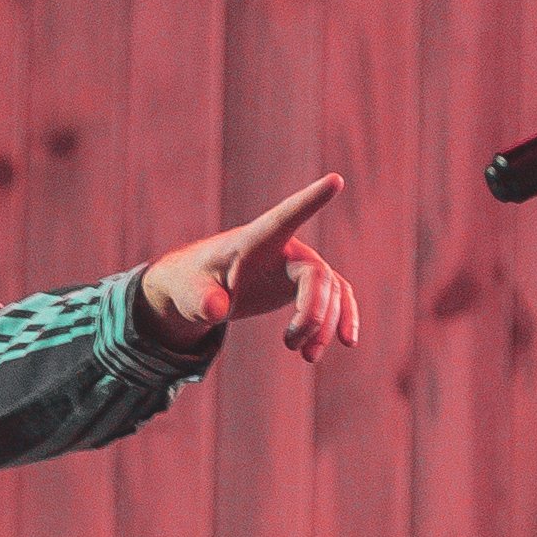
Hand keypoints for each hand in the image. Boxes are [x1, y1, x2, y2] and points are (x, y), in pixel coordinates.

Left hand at [139, 174, 357, 360]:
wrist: (202, 291)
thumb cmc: (193, 284)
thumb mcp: (189, 293)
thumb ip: (202, 299)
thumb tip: (216, 309)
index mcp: (255, 241)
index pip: (286, 216)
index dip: (309, 200)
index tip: (334, 180)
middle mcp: (284, 248)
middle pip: (317, 276)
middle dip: (312, 315)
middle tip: (292, 347)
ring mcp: (298, 267)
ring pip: (331, 291)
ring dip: (325, 326)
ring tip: (307, 357)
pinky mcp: (304, 285)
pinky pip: (336, 298)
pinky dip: (342, 319)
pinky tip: (348, 342)